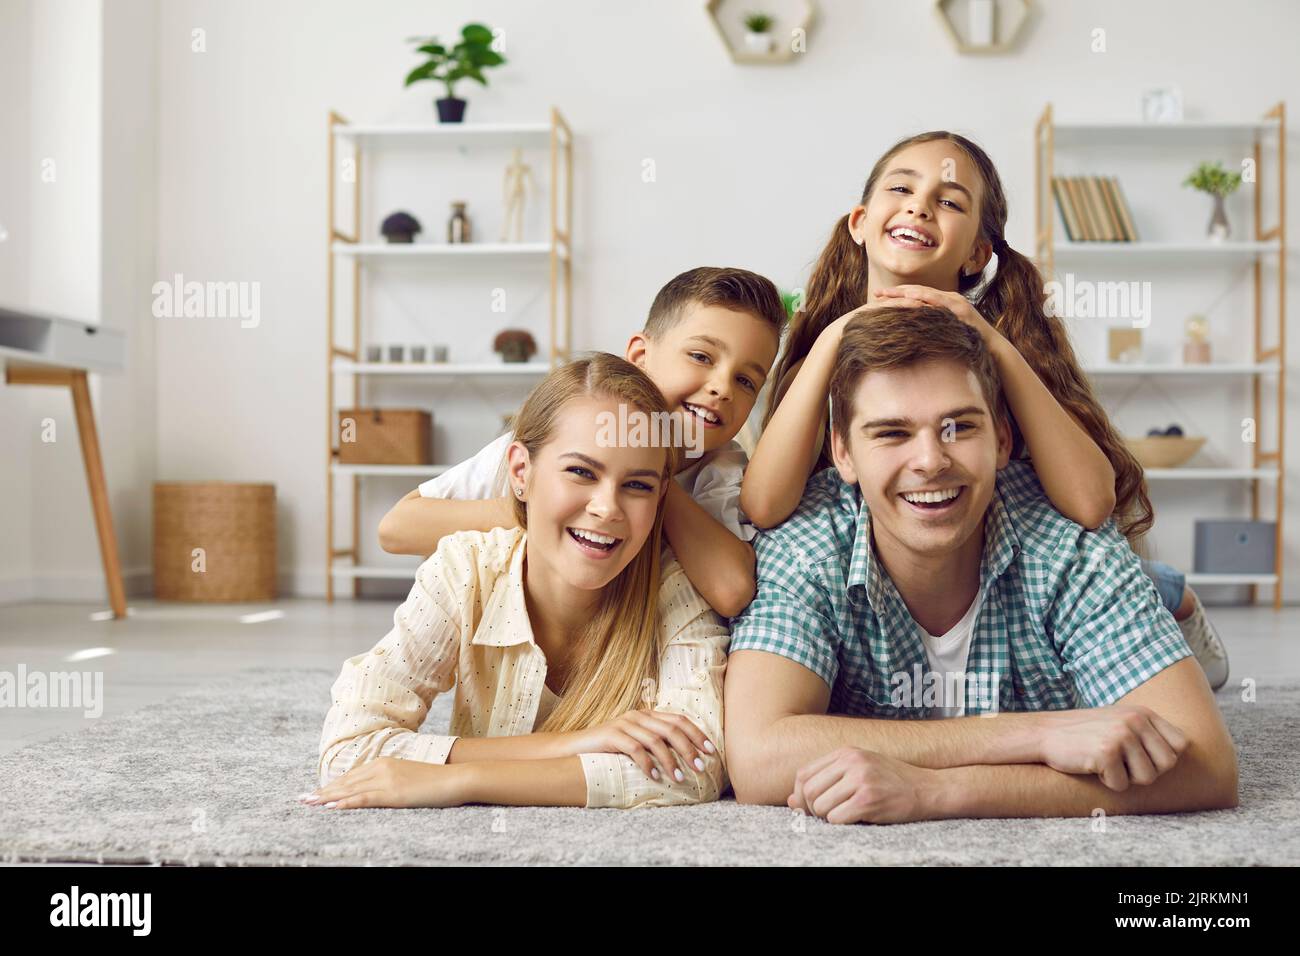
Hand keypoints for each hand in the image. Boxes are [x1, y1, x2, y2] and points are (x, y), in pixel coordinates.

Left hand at [300, 757, 469, 809]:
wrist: (456, 778)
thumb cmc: (437, 780)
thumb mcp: (409, 777)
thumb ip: (392, 781)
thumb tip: (379, 790)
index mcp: (385, 763)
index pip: (352, 776)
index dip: (332, 785)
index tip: (315, 792)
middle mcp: (381, 768)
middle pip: (346, 782)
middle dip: (323, 791)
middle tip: (303, 799)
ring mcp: (386, 780)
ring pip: (349, 789)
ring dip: (327, 797)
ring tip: (309, 803)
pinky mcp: (393, 793)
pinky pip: (363, 798)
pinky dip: (345, 802)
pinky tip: (331, 807)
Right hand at [553, 709, 715, 782]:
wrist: (574, 748)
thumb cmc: (610, 750)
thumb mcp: (636, 744)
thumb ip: (656, 745)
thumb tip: (687, 760)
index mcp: (647, 715)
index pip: (679, 720)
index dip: (697, 734)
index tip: (710, 751)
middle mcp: (638, 716)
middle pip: (672, 728)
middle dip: (689, 749)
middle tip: (700, 768)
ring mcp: (624, 724)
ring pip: (656, 740)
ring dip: (671, 760)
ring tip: (680, 778)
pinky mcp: (611, 735)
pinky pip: (634, 749)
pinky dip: (647, 763)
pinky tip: (655, 777)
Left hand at [787, 747, 937, 824]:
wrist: (928, 789)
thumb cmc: (891, 782)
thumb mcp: (857, 772)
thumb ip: (825, 782)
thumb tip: (790, 801)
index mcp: (845, 752)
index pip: (804, 774)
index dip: (801, 795)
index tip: (809, 807)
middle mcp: (851, 762)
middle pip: (809, 791)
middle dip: (812, 810)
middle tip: (827, 816)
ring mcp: (860, 779)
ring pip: (821, 807)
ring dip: (828, 818)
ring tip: (845, 815)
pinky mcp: (869, 799)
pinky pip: (837, 818)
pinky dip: (841, 824)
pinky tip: (856, 818)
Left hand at [872, 284, 1002, 346]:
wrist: (992, 348)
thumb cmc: (968, 343)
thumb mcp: (945, 332)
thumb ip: (931, 328)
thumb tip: (912, 334)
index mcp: (945, 303)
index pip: (918, 295)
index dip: (899, 295)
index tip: (880, 297)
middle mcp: (950, 299)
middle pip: (919, 291)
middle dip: (897, 292)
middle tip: (877, 293)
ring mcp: (956, 303)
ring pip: (927, 294)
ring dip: (907, 293)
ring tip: (889, 294)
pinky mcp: (961, 311)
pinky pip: (940, 303)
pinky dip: (925, 300)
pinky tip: (911, 300)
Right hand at [1037, 705, 1188, 790]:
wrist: (1046, 733)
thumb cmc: (1085, 733)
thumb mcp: (1120, 721)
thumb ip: (1148, 731)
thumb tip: (1180, 752)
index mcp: (1143, 713)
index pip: (1180, 744)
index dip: (1164, 757)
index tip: (1142, 757)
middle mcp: (1135, 720)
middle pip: (1167, 764)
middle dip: (1146, 771)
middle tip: (1122, 764)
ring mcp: (1121, 735)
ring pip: (1147, 778)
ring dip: (1127, 778)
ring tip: (1108, 763)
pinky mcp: (1106, 752)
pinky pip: (1122, 784)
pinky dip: (1108, 782)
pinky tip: (1093, 766)